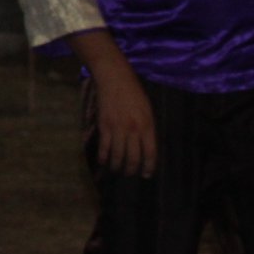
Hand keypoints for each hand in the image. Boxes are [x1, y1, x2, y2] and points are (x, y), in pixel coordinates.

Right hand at [70, 31, 153, 177]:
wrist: (114, 78)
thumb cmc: (134, 92)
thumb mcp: (148, 110)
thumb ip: (147, 128)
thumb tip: (145, 146)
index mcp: (147, 125)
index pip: (150, 153)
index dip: (149, 167)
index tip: (146, 174)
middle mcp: (133, 130)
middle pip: (133, 158)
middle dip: (132, 170)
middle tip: (130, 174)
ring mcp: (117, 128)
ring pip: (118, 155)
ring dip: (117, 166)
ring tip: (117, 170)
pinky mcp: (104, 125)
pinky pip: (104, 147)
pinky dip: (103, 157)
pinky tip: (104, 162)